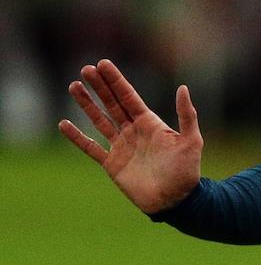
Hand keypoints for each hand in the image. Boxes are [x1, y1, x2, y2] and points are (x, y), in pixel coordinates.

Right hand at [58, 59, 202, 213]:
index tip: (103, 64)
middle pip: (112, 104)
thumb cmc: (187, 171)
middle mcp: (134, 132)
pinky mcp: (112, 164)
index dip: (116, 81)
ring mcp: (122, 147)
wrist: (176, 200)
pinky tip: (64, 124)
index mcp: (150, 123)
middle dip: (100, 87)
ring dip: (87, 105)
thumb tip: (183, 88)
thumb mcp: (192, 141)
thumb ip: (187, 115)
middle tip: (86, 69)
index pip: (129, 97)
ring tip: (74, 86)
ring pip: (100, 121)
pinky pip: (91, 148)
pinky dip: (78, 137)